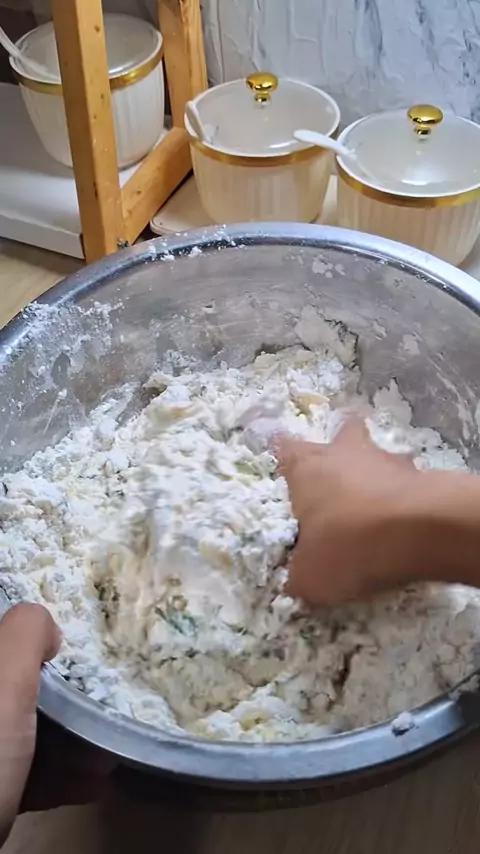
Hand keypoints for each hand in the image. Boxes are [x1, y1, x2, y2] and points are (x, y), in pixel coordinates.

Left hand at [0, 604, 114, 847]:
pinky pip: (24, 778)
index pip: (4, 646)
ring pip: (22, 738)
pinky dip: (59, 778)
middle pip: (16, 693)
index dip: (32, 644)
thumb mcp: (1, 679)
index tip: (66, 648)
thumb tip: (46, 629)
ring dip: (70, 744)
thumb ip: (24, 634)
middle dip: (62, 700)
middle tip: (100, 705)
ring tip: (108, 752)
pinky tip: (94, 784)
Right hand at [277, 418, 421, 605]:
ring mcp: (389, 460)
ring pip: (379, 457)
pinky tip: (404, 526)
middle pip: (343, 433)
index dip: (285, 458)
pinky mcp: (423, 476)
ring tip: (377, 510)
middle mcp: (346, 454)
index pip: (286, 449)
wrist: (422, 532)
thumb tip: (298, 580)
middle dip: (342, 448)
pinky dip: (404, 499)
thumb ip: (300, 574)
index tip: (287, 471)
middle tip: (339, 477)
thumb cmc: (349, 545)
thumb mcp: (310, 576)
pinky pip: (407, 483)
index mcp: (307, 468)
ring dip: (377, 476)